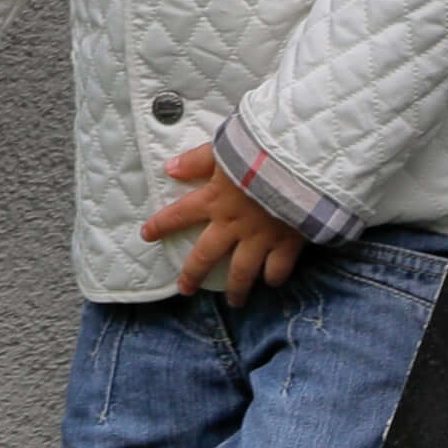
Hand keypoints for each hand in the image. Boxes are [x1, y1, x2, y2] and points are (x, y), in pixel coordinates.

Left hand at [145, 141, 304, 300]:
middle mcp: (233, 225)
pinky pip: (278, 268)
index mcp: (215, 200)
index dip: (161, 225)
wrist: (301, 162)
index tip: (147, 235)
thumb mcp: (226, 146)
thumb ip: (198, 159)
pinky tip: (272, 281)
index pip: (180, 215)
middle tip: (186, 289)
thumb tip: (169, 168)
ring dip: (236, 289)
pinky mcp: (287, 241)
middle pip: (206, 256)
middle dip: (193, 274)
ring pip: (242, 272)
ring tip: (235, 301)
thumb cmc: (263, 149)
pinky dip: (274, 276)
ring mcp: (260, 237)